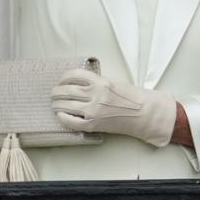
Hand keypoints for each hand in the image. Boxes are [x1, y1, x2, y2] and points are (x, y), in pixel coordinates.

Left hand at [51, 68, 176, 147]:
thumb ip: (96, 81)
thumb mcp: (114, 82)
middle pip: (65, 90)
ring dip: (56, 104)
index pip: (74, 75)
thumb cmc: (133, 97)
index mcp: (101, 82)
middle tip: (54, 93)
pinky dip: (62, 117)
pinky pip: (70, 121)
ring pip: (64, 105)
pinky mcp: (93, 124)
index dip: (63, 78)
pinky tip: (61, 115)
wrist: (145, 114)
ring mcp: (93, 110)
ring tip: (56, 104)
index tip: (61, 81)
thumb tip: (78, 82)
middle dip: (56, 92)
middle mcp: (95, 95)